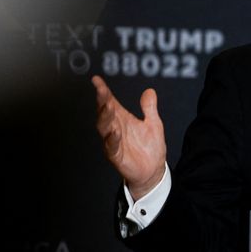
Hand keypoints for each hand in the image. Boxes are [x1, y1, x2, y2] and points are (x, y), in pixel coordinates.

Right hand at [92, 75, 166, 199]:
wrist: (153, 170)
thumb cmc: (150, 147)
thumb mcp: (153, 124)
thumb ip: (149, 108)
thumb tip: (149, 91)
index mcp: (122, 119)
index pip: (110, 102)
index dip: (103, 91)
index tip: (97, 80)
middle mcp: (115, 128)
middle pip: (104, 112)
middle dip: (102, 101)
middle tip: (102, 91)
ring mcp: (114, 142)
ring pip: (104, 128)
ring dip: (105, 117)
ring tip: (107, 107)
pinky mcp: (116, 156)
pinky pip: (111, 147)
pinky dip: (112, 139)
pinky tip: (115, 132)